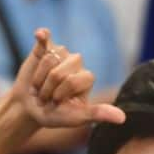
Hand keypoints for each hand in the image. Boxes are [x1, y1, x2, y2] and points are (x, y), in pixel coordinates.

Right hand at [10, 28, 124, 129]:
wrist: (31, 109)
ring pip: (48, 60)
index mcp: (86, 77)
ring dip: (38, 80)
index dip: (59, 94)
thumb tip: (122, 118)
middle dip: (48, 89)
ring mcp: (60, 54)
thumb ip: (98, 114)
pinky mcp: (44, 48)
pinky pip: (45, 38)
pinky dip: (42, 36)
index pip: (72, 81)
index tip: (57, 104)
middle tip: (46, 97)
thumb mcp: (77, 118)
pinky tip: (40, 35)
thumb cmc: (55, 115)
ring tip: (39, 88)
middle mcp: (76, 62)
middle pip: (59, 71)